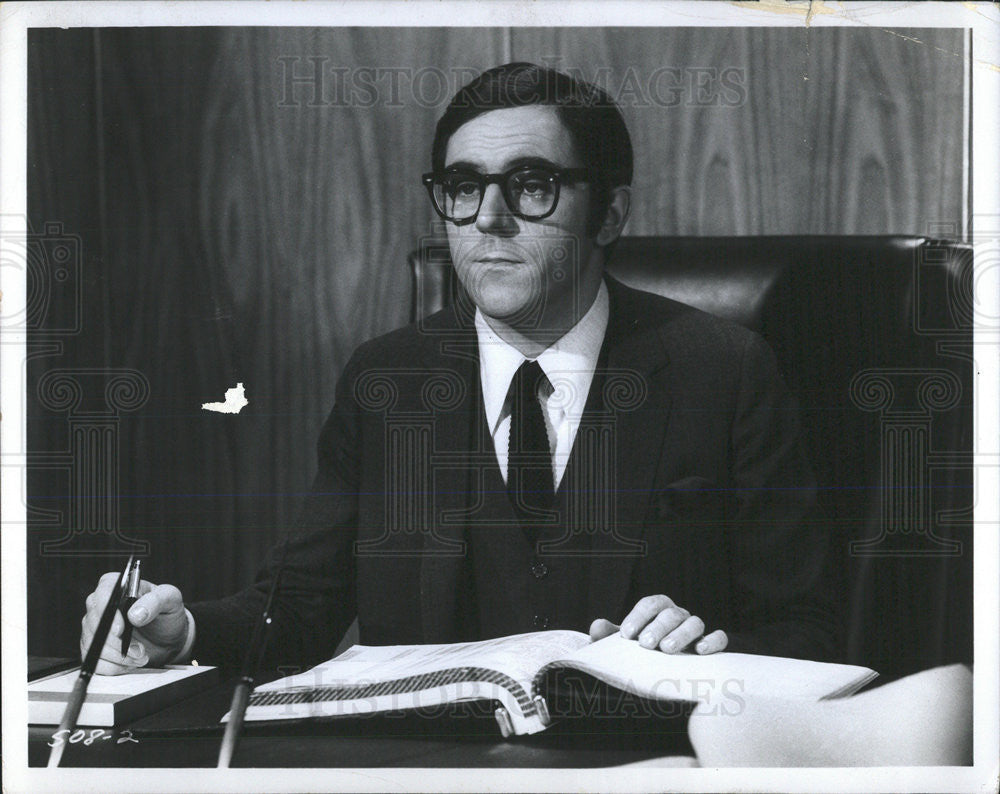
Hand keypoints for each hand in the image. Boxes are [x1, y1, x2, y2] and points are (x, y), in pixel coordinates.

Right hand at [80, 572, 188, 674]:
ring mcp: (93, 628)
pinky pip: (95, 662)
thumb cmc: (166, 613)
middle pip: (94, 624)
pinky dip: (114, 667)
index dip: (109, 614)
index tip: (120, 631)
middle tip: (140, 650)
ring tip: (141, 655)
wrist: (167, 637)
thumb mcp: (171, 600)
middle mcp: (100, 605)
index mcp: (117, 586)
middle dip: (117, 643)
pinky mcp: (93, 648)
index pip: (103, 594)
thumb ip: (156, 601)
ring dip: (119, 657)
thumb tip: (135, 614)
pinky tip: (130, 662)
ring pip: (93, 647)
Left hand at [589, 594, 727, 654]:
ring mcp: (696, 630)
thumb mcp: (626, 645)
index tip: (626, 635)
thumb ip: (610, 635)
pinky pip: (719, 637)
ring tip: (667, 649)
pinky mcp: (713, 645)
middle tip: (645, 644)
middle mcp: (678, 616)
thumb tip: (597, 626)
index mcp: (657, 611)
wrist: (671, 667)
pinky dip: (713, 641)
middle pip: (670, 613)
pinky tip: (701, 651)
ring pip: (694, 622)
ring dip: (681, 634)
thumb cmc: (645, 651)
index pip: (649, 604)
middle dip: (657, 627)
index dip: (638, 616)